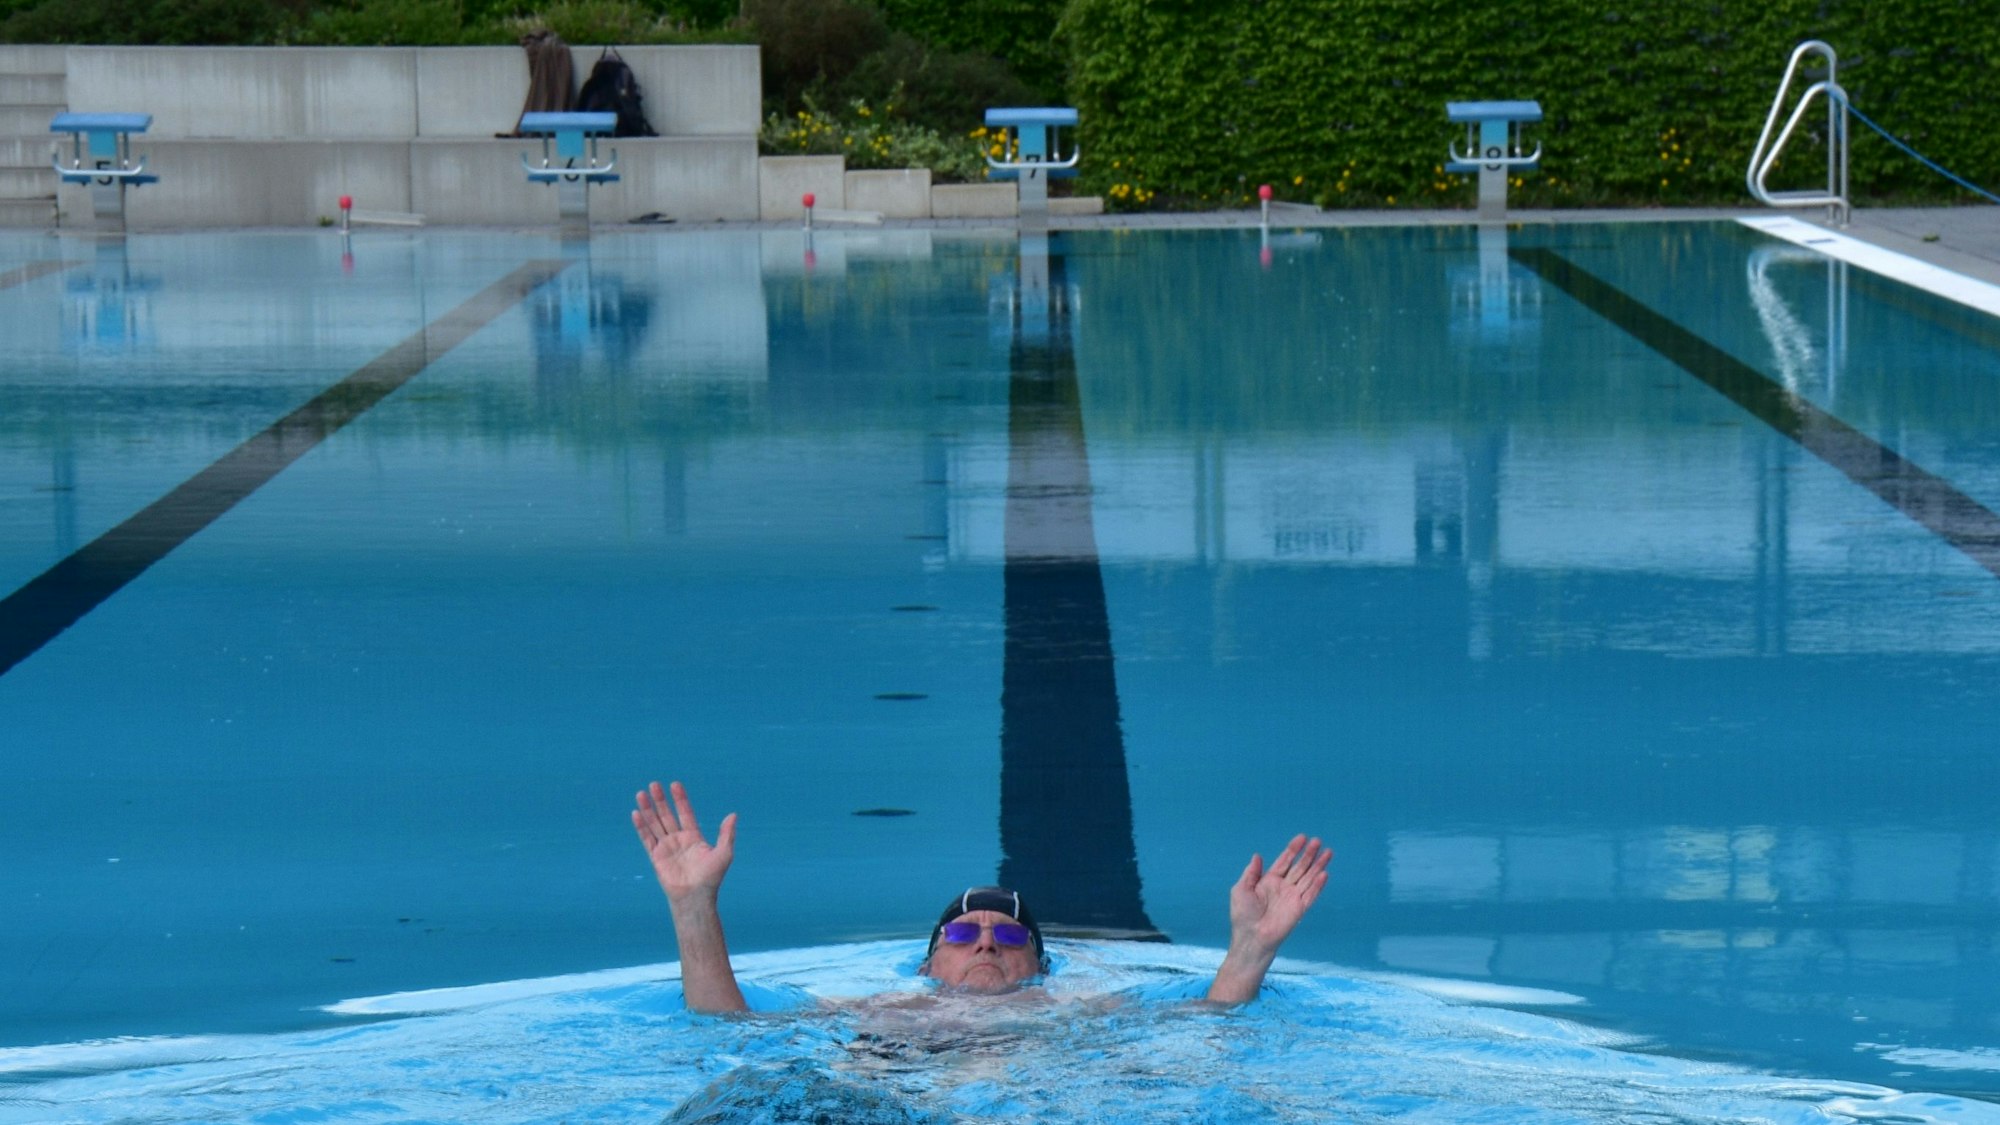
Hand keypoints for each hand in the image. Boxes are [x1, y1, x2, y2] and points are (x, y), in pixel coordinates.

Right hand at [632, 780, 736, 902]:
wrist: (696, 897)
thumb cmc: (712, 878)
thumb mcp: (724, 853)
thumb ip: (727, 833)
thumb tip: (733, 814)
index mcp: (694, 837)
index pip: (685, 813)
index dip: (680, 799)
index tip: (675, 785)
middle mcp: (678, 839)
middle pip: (667, 815)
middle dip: (660, 800)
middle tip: (654, 784)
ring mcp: (666, 847)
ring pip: (655, 824)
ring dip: (648, 809)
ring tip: (641, 793)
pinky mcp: (656, 857)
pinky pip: (647, 839)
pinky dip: (641, 826)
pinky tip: (636, 813)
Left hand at [1226, 834, 1330, 957]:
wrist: (1251, 937)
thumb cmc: (1243, 915)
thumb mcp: (1241, 889)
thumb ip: (1251, 872)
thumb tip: (1257, 855)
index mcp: (1269, 881)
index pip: (1284, 861)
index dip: (1293, 850)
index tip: (1302, 837)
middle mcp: (1283, 887)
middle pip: (1300, 867)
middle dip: (1308, 854)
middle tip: (1318, 841)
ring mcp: (1292, 898)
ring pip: (1309, 878)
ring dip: (1318, 865)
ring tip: (1328, 852)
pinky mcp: (1299, 909)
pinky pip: (1311, 895)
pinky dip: (1318, 885)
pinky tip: (1324, 873)